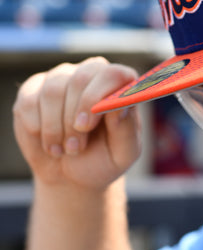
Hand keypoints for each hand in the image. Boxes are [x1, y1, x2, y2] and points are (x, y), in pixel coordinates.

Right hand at [13, 57, 141, 189]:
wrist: (71, 175)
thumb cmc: (103, 160)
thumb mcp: (123, 153)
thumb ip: (126, 128)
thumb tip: (119, 105)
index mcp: (119, 86)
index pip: (112, 74)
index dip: (96, 97)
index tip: (85, 126)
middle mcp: (91, 74)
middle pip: (79, 79)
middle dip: (73, 119)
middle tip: (75, 147)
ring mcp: (61, 78)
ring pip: (52, 92)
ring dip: (55, 128)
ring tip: (64, 150)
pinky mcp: (33, 89)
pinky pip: (29, 102)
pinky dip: (37, 129)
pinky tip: (48, 142)